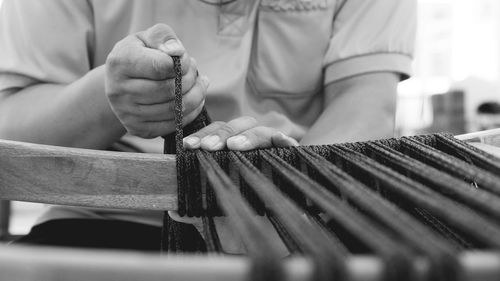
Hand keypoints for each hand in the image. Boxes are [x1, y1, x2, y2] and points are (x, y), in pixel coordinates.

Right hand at [105, 24, 207, 138]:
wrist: (122, 82)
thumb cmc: (141, 55)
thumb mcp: (148, 38)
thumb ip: (163, 37)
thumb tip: (176, 52)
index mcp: (120, 62)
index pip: (162, 67)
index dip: (181, 63)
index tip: (185, 59)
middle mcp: (118, 90)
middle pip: (170, 90)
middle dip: (190, 79)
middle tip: (194, 70)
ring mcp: (127, 113)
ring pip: (175, 109)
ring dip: (196, 95)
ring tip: (198, 83)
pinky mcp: (138, 129)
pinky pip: (174, 125)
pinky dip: (192, 112)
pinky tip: (195, 99)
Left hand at [171, 116, 297, 254]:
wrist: (264, 245)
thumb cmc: (237, 227)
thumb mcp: (210, 219)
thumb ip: (192, 211)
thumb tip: (174, 209)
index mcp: (229, 157)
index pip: (216, 134)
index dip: (203, 135)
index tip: (188, 145)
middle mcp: (249, 151)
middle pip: (238, 126)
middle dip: (222, 133)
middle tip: (208, 146)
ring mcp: (270, 155)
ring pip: (262, 131)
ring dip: (248, 136)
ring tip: (234, 146)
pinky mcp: (290, 162)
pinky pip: (289, 144)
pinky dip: (284, 139)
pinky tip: (281, 141)